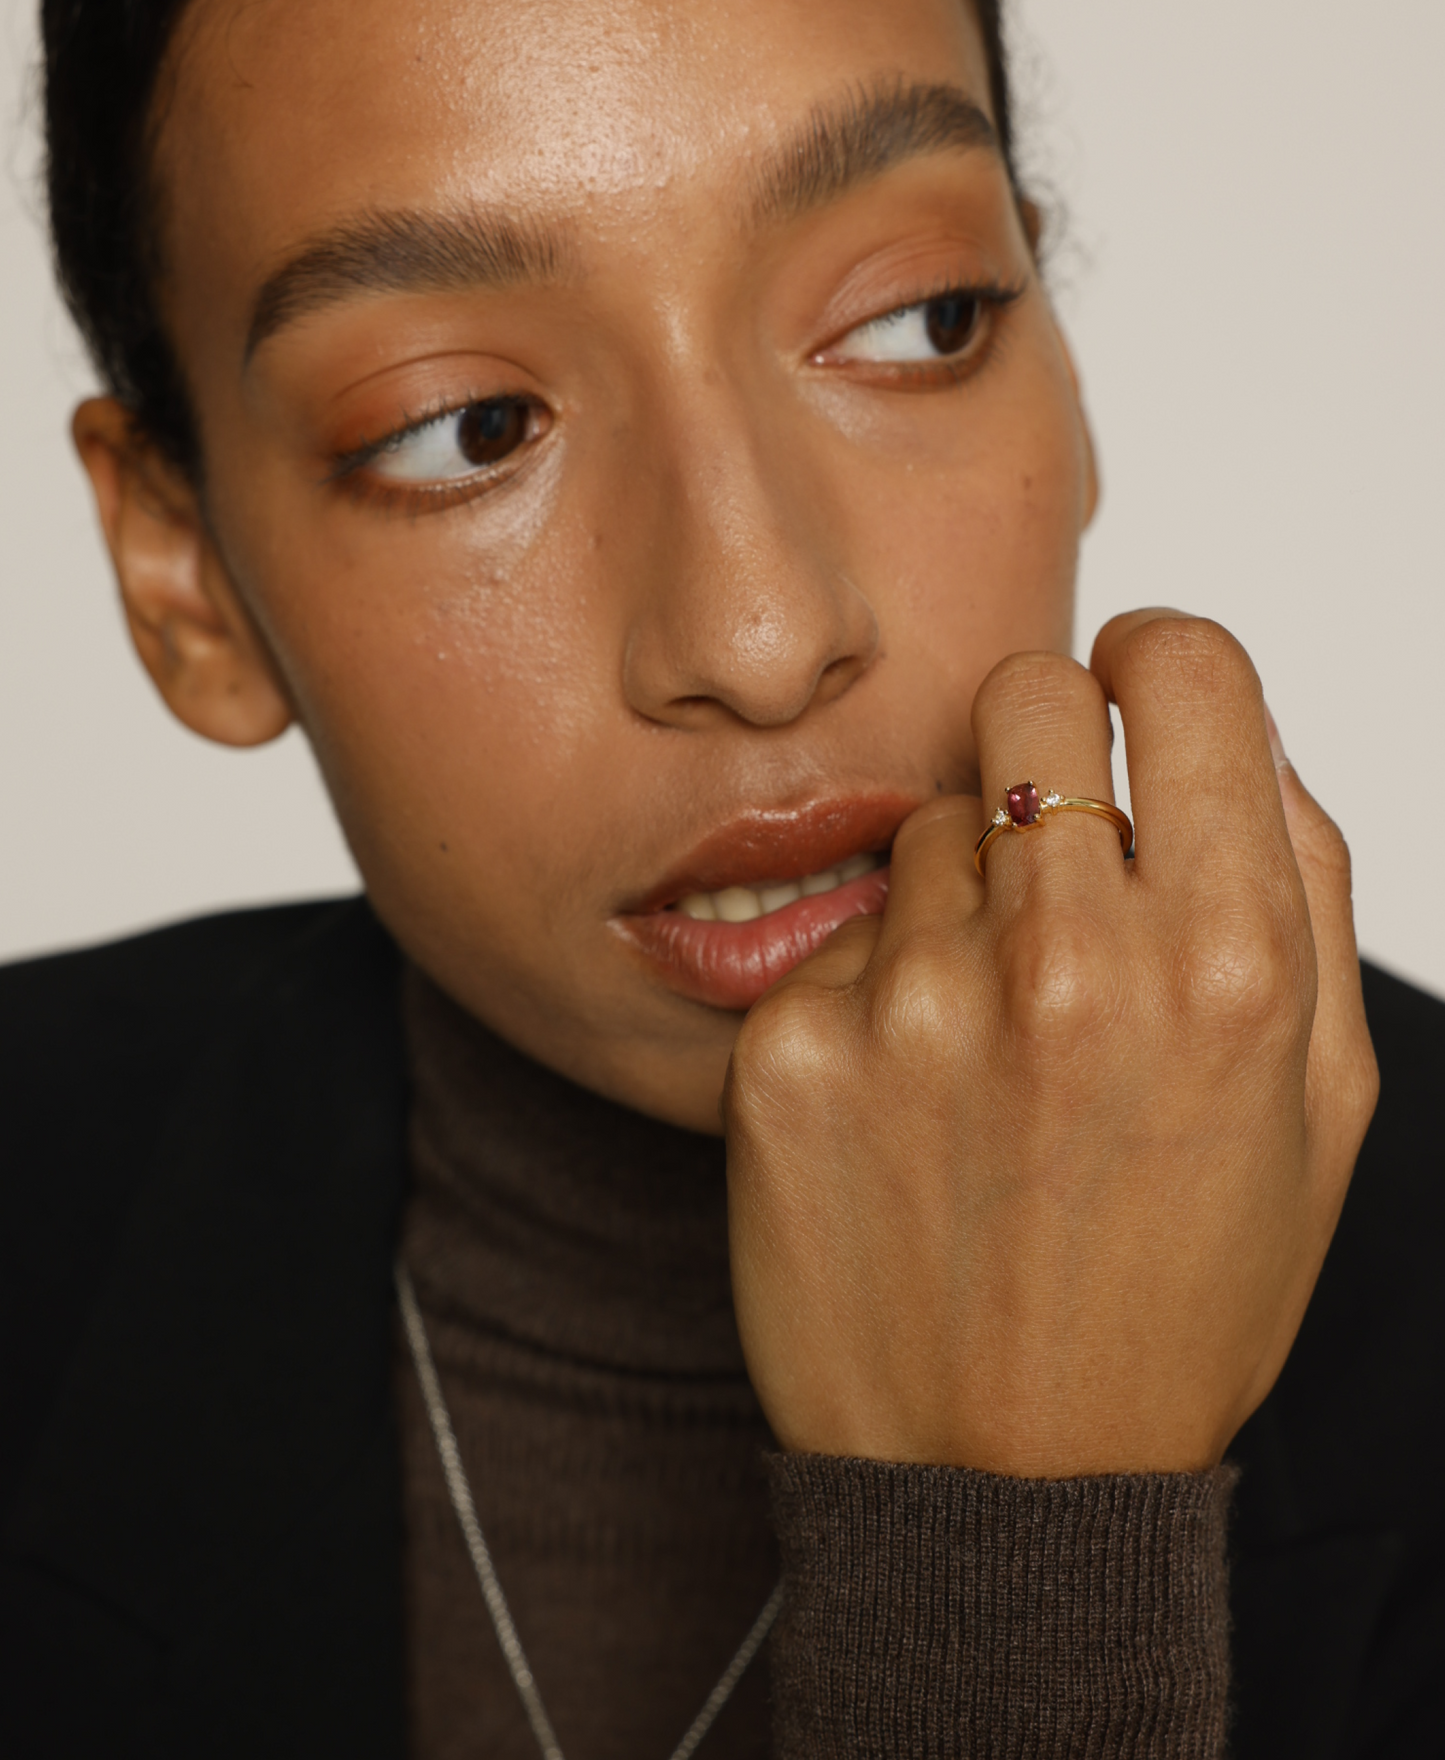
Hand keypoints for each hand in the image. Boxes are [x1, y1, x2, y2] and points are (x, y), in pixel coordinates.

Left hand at [724, 610, 1378, 1476]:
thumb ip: (1303, 888)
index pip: (1180, 664)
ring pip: (921, 819)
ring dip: (959, 894)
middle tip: (1051, 851)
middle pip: (1022, 695)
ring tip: (987, 1037)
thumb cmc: (1177, 1294)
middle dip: (1043, 745)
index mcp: (1232, 961)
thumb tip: (1234, 738)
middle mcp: (1071, 962)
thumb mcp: (1317, 1107)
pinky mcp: (788, 1053)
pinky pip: (834, 937)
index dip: (1158, 667)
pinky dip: (872, 989)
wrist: (1006, 1483)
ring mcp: (915, 1005)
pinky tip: (906, 1102)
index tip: (1134, 704)